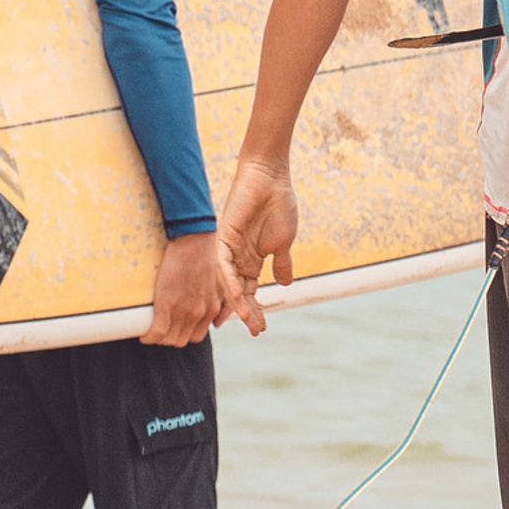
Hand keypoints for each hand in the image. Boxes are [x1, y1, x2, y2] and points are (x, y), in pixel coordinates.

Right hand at [141, 231, 237, 346]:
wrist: (194, 241)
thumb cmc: (203, 255)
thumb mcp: (217, 280)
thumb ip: (215, 297)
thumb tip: (209, 310)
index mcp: (211, 308)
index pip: (196, 336)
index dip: (182, 335)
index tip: (172, 330)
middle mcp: (200, 313)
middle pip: (182, 340)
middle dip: (169, 338)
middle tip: (158, 329)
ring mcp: (184, 310)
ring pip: (169, 339)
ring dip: (158, 338)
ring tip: (149, 330)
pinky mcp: (167, 304)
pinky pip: (157, 332)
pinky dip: (149, 336)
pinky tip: (143, 334)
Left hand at [217, 158, 298, 334]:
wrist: (271, 177)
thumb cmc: (278, 205)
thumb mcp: (283, 242)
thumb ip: (282, 263)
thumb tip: (286, 284)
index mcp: (252, 260)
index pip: (250, 292)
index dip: (254, 310)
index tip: (261, 328)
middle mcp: (238, 258)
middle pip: (238, 292)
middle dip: (247, 312)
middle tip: (256, 330)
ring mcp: (230, 248)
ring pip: (228, 282)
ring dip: (237, 301)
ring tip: (246, 319)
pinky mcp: (224, 236)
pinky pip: (223, 262)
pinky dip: (228, 278)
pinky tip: (235, 294)